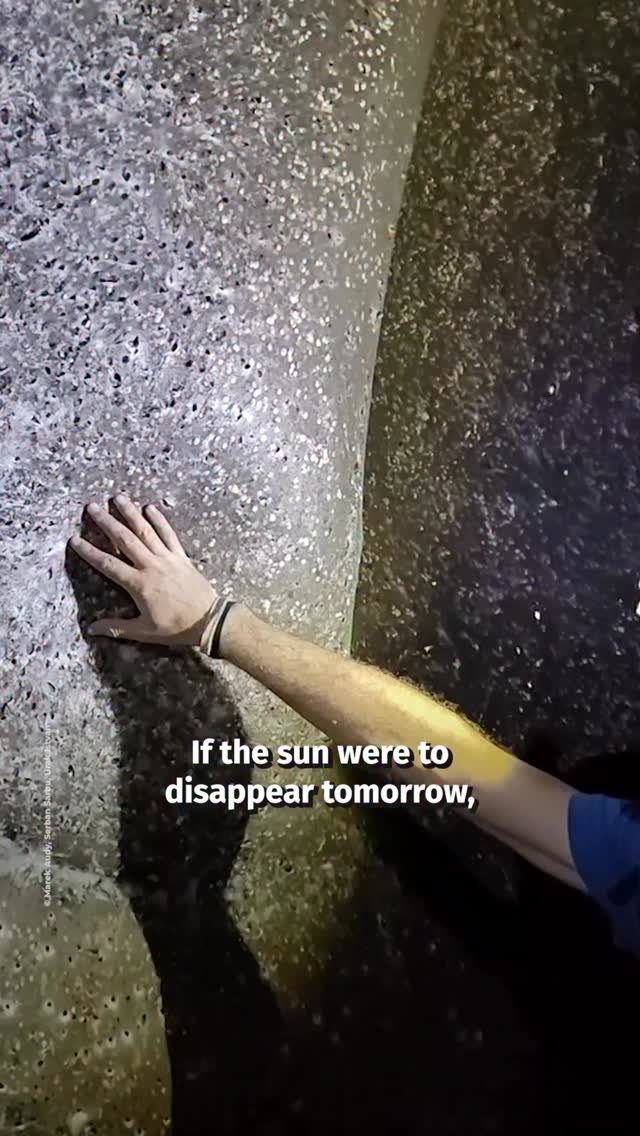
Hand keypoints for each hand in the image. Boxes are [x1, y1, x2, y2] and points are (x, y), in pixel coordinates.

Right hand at [69, 494, 218, 646]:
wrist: (209, 621)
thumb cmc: (175, 628)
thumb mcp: (143, 631)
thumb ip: (116, 628)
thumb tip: (91, 629)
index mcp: (138, 584)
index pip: (108, 564)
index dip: (89, 552)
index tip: (75, 539)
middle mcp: (150, 565)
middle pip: (124, 539)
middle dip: (106, 522)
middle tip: (92, 508)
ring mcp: (167, 558)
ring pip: (145, 531)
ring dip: (131, 513)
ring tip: (118, 498)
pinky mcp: (182, 556)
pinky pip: (169, 534)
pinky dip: (159, 520)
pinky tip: (150, 508)